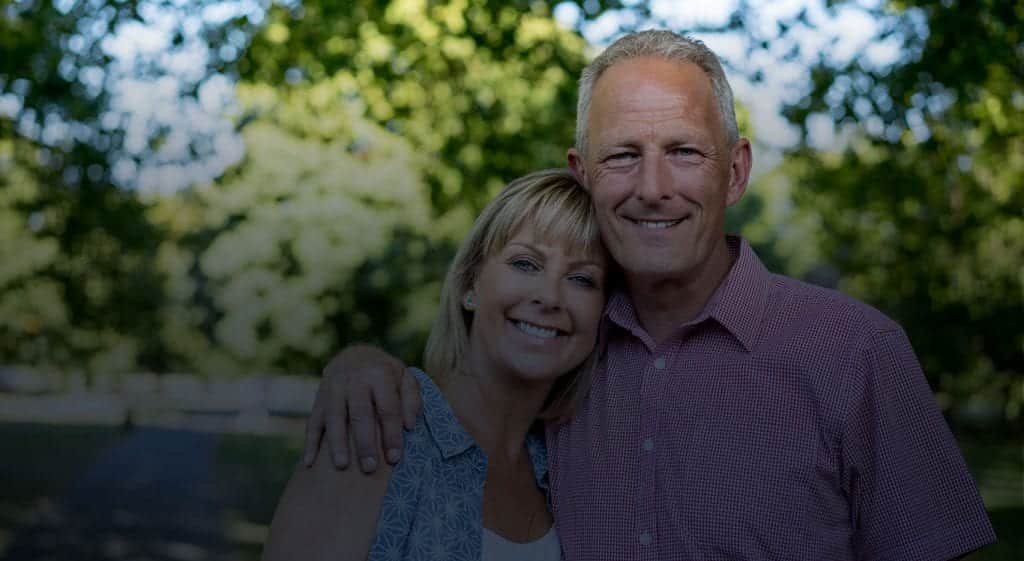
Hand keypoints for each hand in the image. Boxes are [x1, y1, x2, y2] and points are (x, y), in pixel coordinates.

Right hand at [302, 344, 421, 472]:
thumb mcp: (405, 378)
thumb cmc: (385, 374)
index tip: (394, 458)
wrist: (354, 354)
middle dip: (364, 442)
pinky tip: (310, 462)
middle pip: (359, 413)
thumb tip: (409, 425)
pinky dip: (310, 442)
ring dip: (336, 442)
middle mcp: (354, 379)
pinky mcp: (318, 398)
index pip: (387, 408)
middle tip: (369, 468)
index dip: (392, 434)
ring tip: (341, 466)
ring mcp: (333, 388)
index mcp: (379, 374)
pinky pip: (313, 420)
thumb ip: (412, 399)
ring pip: (334, 416)